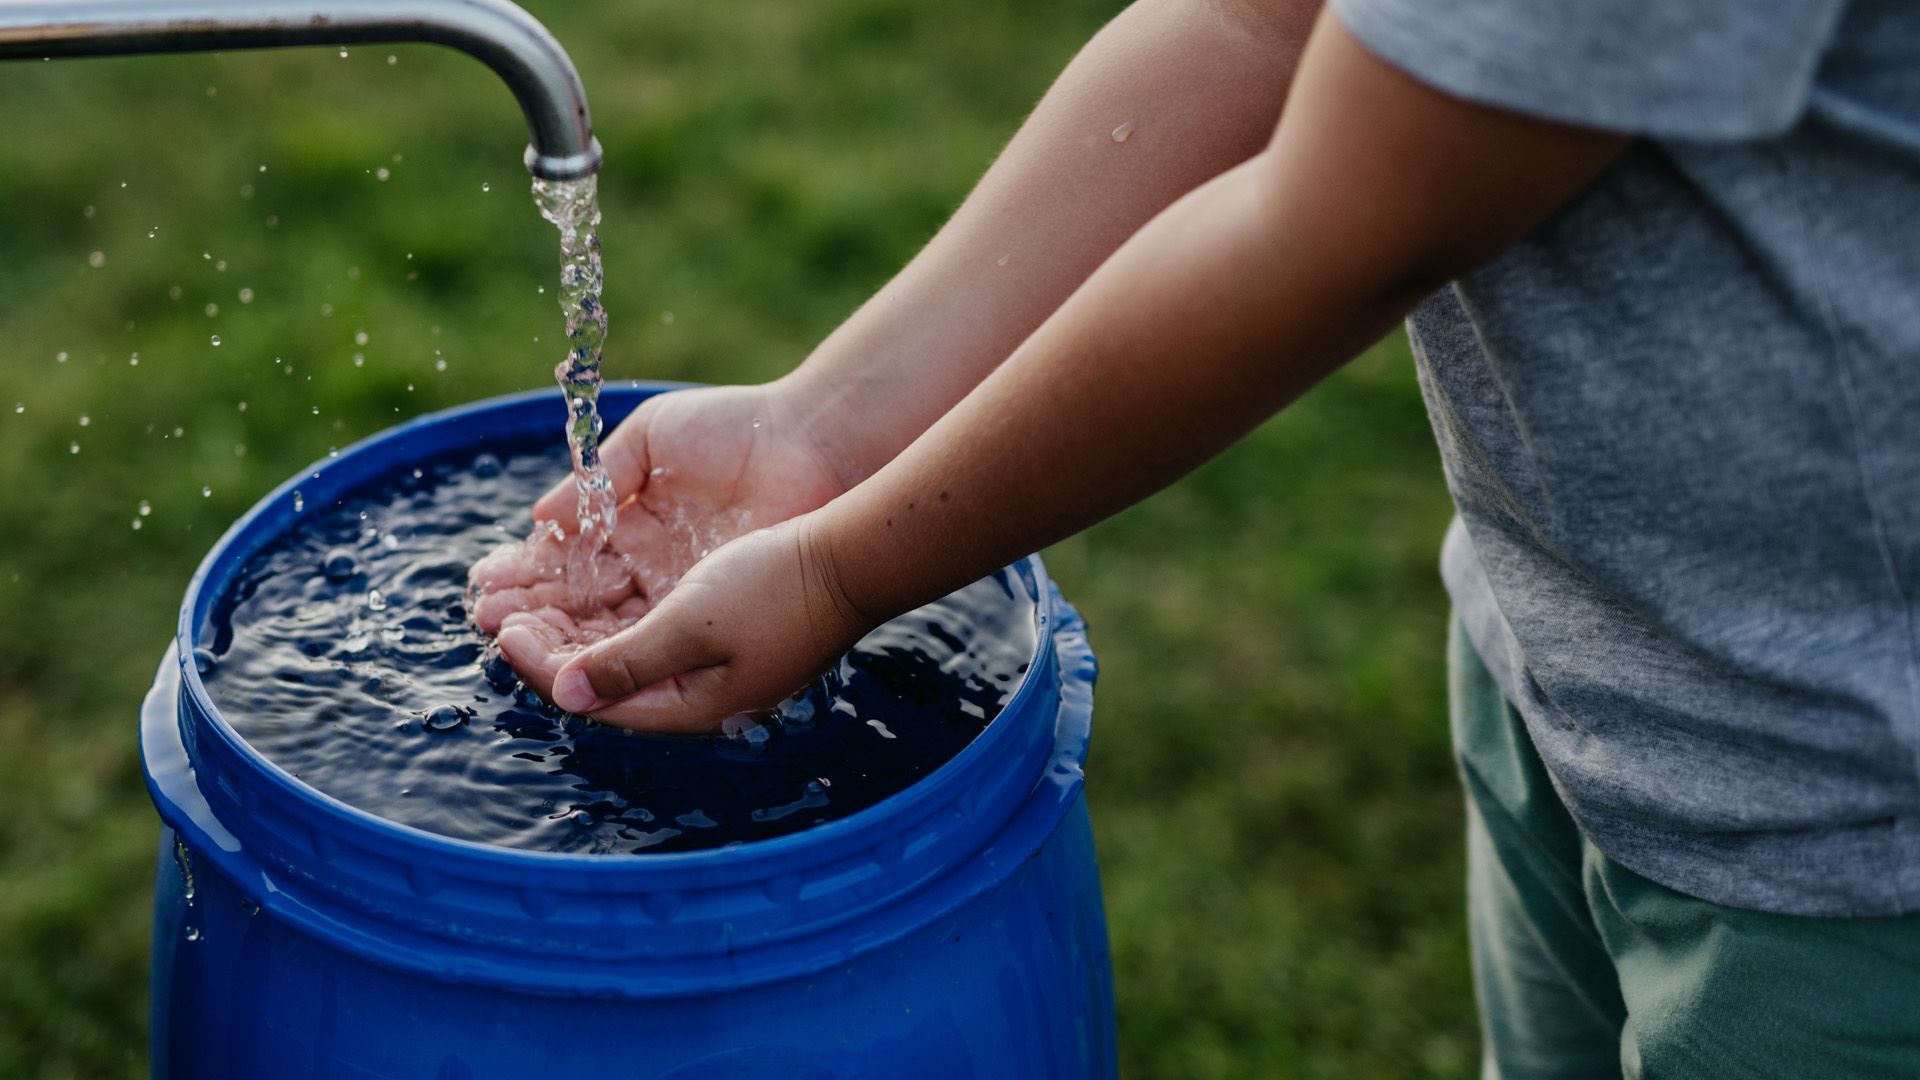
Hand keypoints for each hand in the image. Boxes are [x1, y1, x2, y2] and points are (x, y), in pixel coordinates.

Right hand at [467, 382, 848, 638]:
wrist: (809, 443)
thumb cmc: (737, 428)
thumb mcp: (652, 440)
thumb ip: (596, 478)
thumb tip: (540, 517)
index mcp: (635, 525)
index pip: (569, 561)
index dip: (527, 573)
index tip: (485, 582)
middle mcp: (654, 568)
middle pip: (580, 602)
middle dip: (530, 611)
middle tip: (484, 617)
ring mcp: (683, 594)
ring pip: (608, 627)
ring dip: (556, 635)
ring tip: (506, 635)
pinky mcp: (712, 612)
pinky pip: (651, 639)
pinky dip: (607, 647)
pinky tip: (564, 647)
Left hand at [497, 516, 874, 732]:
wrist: (850, 557)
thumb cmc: (776, 588)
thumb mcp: (692, 624)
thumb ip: (627, 661)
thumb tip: (563, 695)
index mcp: (689, 705)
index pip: (593, 697)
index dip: (542, 663)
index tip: (507, 624)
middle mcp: (697, 695)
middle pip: (603, 680)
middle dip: (550, 648)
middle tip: (504, 611)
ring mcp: (713, 667)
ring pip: (624, 654)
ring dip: (576, 629)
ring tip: (535, 598)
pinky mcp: (724, 636)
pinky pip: (650, 632)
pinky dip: (612, 615)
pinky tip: (592, 589)